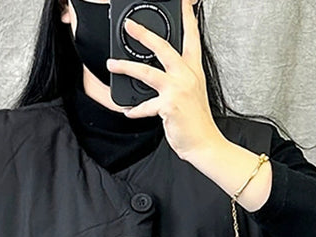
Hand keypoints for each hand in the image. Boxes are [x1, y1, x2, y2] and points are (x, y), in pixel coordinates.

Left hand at [105, 0, 219, 160]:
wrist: (204, 143)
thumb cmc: (197, 121)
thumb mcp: (193, 92)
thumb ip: (180, 78)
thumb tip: (162, 72)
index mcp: (194, 70)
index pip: (191, 37)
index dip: (187, 18)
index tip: (182, 3)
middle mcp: (186, 75)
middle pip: (163, 47)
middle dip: (144, 34)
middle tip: (129, 26)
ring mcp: (177, 90)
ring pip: (146, 72)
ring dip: (125, 67)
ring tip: (112, 64)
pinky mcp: (168, 106)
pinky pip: (145, 106)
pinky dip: (135, 110)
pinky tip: (128, 111)